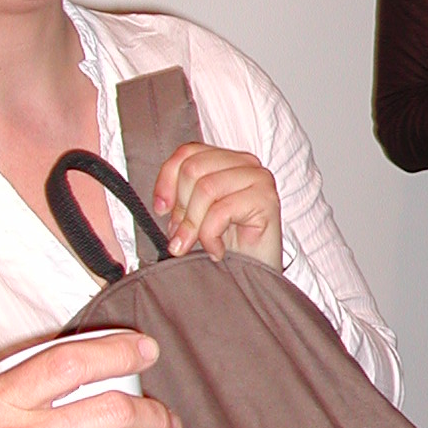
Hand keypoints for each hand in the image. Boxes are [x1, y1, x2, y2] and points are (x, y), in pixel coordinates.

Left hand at [153, 143, 282, 269]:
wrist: (258, 274)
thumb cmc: (230, 245)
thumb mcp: (197, 214)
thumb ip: (182, 197)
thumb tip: (163, 202)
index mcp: (228, 160)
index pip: (188, 152)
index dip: (167, 179)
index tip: (161, 209)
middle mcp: (245, 164)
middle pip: (193, 168)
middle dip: (181, 208)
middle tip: (182, 236)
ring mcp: (259, 179)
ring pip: (206, 188)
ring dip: (193, 225)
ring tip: (197, 245)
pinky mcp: (266, 199)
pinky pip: (221, 210)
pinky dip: (210, 236)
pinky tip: (216, 250)